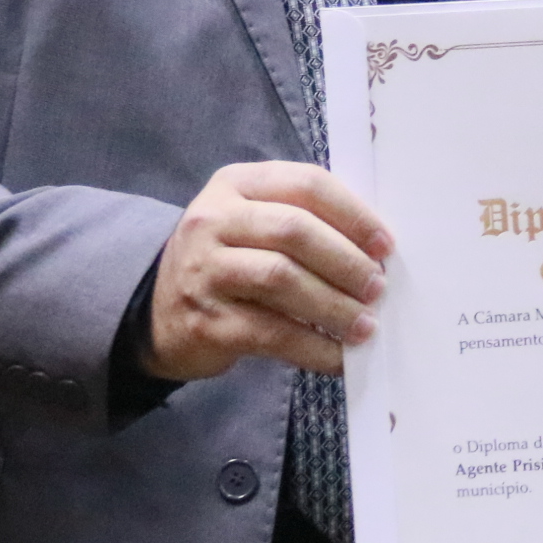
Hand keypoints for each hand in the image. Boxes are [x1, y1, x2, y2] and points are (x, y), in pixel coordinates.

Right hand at [142, 162, 393, 380]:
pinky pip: (272, 333)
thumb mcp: (252, 223)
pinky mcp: (207, 321)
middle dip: (346, 261)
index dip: (353, 214)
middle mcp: (214, 220)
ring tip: (364, 325)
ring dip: (334, 306)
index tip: (385, 245)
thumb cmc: (226, 262)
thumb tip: (375, 252)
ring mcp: (205, 270)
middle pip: (295, 230)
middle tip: (377, 287)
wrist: (157, 312)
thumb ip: (304, 222)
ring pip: (283, 280)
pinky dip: (314, 348)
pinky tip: (338, 357)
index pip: (306, 184)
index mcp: (236, 184)